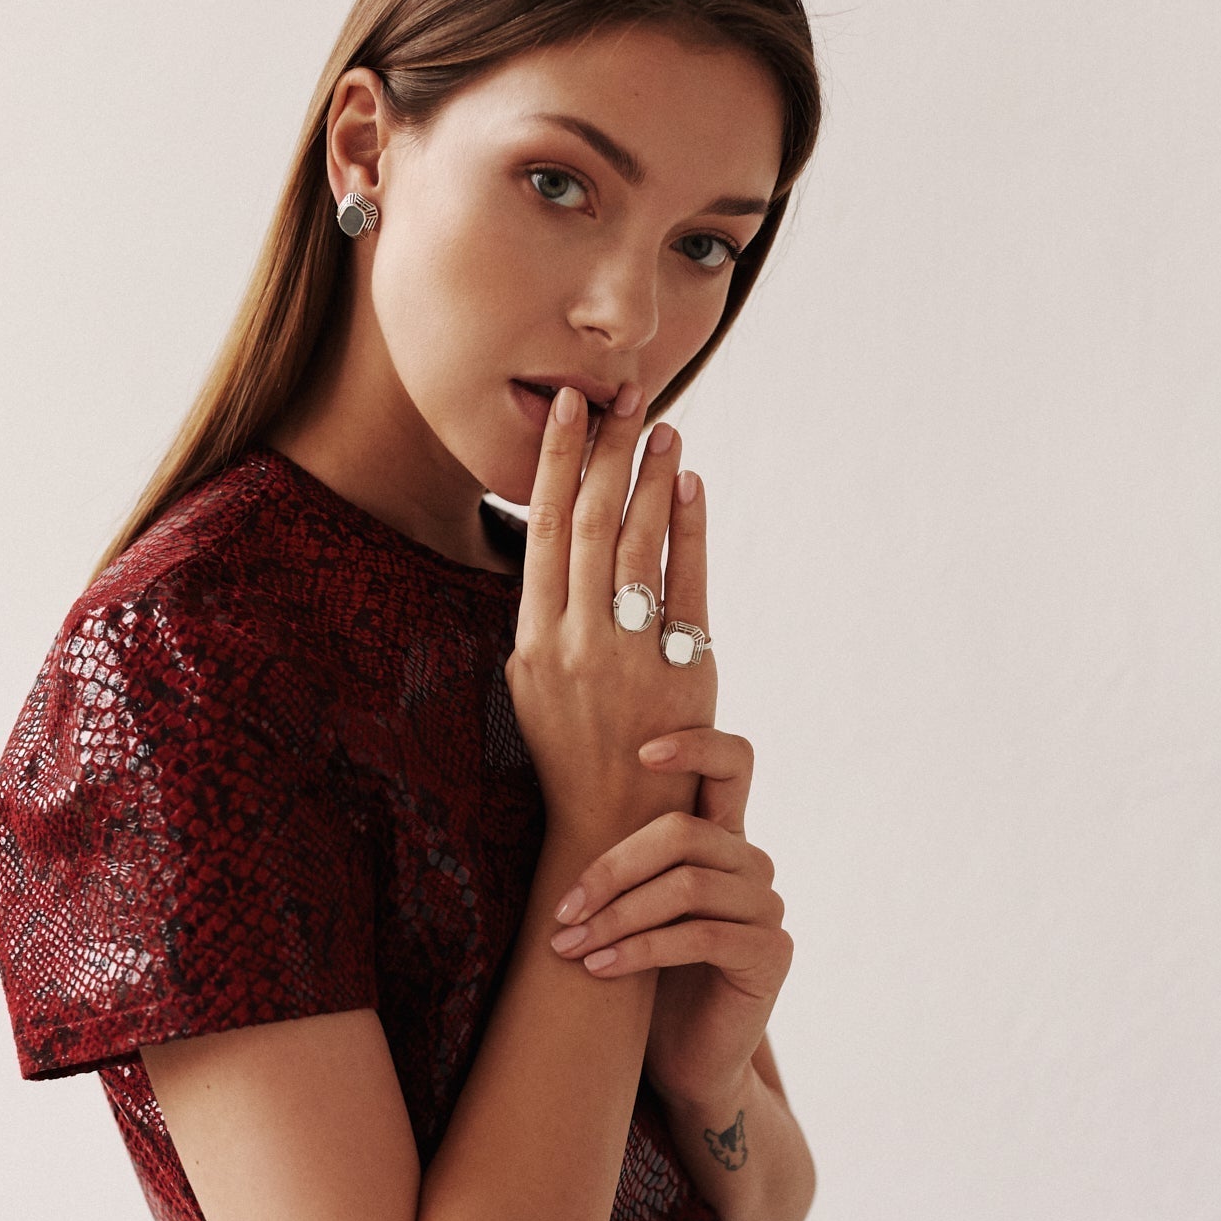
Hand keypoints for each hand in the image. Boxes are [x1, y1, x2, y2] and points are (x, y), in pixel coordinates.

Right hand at [504, 380, 716, 838]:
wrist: (613, 826)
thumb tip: (547, 538)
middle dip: (607, 450)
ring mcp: (630, 655)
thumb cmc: (569, 751)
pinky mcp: (683, 668)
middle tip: (622, 394)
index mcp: (531, 640)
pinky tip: (692, 486)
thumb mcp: (528, 684)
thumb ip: (538, 616)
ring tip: (663, 428)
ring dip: (652, 477)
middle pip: (592, 521)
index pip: (542, 528)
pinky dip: (691, 529)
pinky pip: (689, 583)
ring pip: (639, 543)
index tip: (567, 408)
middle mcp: (577, 642)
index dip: (555, 461)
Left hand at [547, 725, 793, 1108]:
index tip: (639, 753)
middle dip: (610, 870)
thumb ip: (622, 863)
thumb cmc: (644, 983)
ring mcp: (768, 908)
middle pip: (683, 832)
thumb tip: (563, 807)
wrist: (683, 1063)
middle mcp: (752, 864)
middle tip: (561, 912)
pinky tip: (600, 969)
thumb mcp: (627, 910)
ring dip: (617, 916)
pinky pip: (701, 936)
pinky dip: (641, 949)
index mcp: (721, 839)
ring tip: (569, 948)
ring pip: (688, 885)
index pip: (732, 763)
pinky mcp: (771, 954)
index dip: (695, 744)